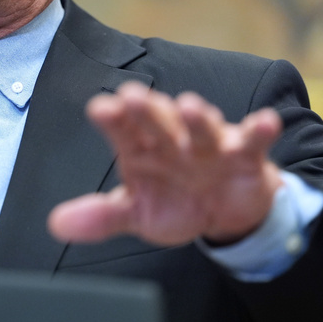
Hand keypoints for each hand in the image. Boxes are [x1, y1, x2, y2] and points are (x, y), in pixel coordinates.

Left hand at [48, 82, 283, 246]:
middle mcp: (173, 139)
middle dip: (148, 110)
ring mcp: (209, 144)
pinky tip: (265, 122)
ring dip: (198, 118)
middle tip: (133, 97)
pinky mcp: (244, 154)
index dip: (112, 119)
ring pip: (202, 127)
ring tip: (190, 106)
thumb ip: (101, 216)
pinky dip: (260, 130)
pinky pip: (253, 140)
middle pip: (159, 122)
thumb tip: (57, 224)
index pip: (123, 130)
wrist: (225, 211)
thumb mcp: (137, 212)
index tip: (100, 108)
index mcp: (141, 148)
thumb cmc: (175, 200)